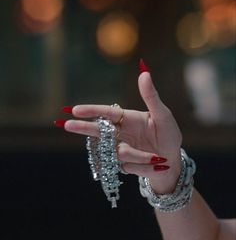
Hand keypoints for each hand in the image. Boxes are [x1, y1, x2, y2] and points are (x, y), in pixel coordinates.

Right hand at [65, 72, 181, 193]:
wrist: (172, 161)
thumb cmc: (169, 134)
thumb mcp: (163, 115)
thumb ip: (151, 97)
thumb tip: (144, 74)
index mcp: (127, 118)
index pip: (106, 113)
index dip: (91, 111)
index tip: (75, 110)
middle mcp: (120, 133)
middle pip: (98, 130)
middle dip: (83, 127)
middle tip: (67, 125)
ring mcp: (120, 149)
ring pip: (119, 152)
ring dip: (139, 156)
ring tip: (156, 157)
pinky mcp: (123, 165)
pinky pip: (128, 165)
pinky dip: (144, 165)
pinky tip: (153, 163)